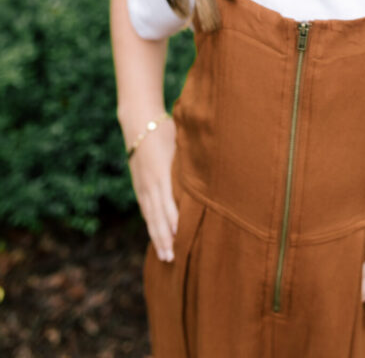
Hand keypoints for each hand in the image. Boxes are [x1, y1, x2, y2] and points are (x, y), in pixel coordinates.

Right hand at [128, 117, 177, 262]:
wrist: (138, 121)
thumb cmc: (166, 129)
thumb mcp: (180, 143)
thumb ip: (191, 162)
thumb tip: (210, 174)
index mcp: (162, 174)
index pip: (169, 204)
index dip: (174, 223)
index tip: (182, 239)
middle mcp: (150, 184)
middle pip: (158, 217)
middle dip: (165, 239)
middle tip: (172, 259)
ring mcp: (142, 187)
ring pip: (150, 217)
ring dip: (157, 237)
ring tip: (164, 256)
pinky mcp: (139, 187)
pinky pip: (146, 210)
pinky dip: (151, 225)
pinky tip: (156, 238)